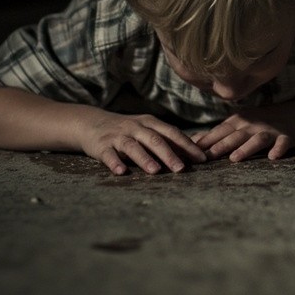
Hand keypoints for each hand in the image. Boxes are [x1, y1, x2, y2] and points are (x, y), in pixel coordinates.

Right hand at [80, 110, 208, 175]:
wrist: (92, 123)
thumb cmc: (128, 130)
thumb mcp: (148, 129)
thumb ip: (168, 139)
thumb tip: (197, 148)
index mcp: (150, 123)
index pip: (172, 133)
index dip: (187, 145)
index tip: (202, 158)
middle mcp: (136, 127)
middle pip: (155, 140)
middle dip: (169, 154)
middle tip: (181, 169)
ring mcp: (118, 136)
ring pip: (133, 146)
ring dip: (145, 158)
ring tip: (155, 171)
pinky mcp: (102, 146)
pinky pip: (108, 155)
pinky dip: (115, 162)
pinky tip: (121, 172)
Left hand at [192, 108, 294, 162]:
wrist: (293, 115)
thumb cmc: (259, 122)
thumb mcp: (238, 124)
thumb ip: (217, 133)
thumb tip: (192, 141)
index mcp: (239, 121)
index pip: (220, 131)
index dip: (207, 140)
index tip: (193, 152)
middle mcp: (253, 124)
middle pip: (236, 135)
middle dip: (221, 145)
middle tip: (208, 157)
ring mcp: (270, 130)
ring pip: (257, 138)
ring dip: (246, 148)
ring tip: (235, 158)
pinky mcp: (286, 136)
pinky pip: (283, 142)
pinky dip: (279, 149)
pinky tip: (273, 157)